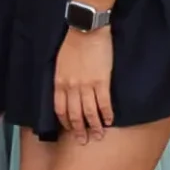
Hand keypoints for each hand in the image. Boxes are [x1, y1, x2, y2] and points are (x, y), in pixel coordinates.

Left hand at [53, 28, 113, 142]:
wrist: (86, 29)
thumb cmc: (72, 42)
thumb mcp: (60, 62)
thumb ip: (62, 78)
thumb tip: (65, 91)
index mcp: (59, 82)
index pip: (59, 108)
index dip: (65, 121)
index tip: (69, 129)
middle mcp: (71, 87)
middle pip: (74, 114)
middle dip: (79, 130)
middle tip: (83, 140)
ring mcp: (87, 85)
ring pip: (90, 113)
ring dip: (94, 126)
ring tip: (98, 135)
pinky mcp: (102, 82)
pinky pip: (104, 103)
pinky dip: (107, 115)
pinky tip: (110, 121)